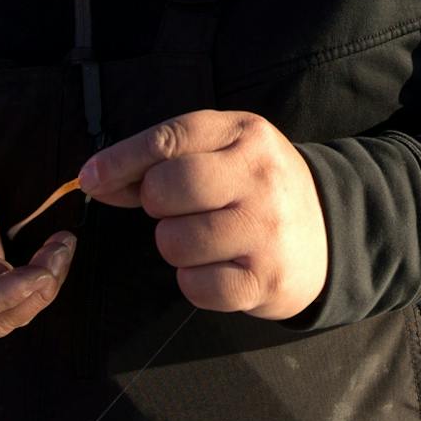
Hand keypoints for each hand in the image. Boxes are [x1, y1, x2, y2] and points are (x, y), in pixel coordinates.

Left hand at [80, 110, 326, 319]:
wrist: (330, 232)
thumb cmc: (257, 188)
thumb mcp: (223, 152)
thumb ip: (162, 159)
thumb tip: (94, 179)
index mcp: (246, 134)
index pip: (168, 140)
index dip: (120, 161)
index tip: (91, 178)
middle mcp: (260, 178)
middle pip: (166, 190)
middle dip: (156, 204)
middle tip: (180, 209)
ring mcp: (265, 230)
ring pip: (173, 242)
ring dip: (176, 245)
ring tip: (208, 238)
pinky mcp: (265, 280)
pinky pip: (194, 286)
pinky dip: (195, 281)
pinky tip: (220, 267)